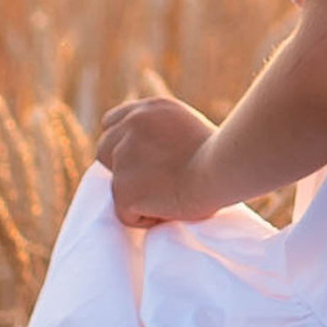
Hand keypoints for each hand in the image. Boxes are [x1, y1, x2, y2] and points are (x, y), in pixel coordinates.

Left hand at [98, 92, 218, 227]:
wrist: (223, 168)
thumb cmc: (219, 154)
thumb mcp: (186, 125)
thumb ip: (158, 131)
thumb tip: (144, 151)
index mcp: (148, 109)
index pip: (111, 123)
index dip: (120, 143)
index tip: (136, 159)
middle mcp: (131, 126)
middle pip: (104, 150)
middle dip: (121, 169)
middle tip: (151, 182)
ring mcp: (124, 156)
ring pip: (117, 186)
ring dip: (139, 196)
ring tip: (173, 195)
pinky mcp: (123, 187)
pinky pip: (125, 213)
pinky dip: (146, 218)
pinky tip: (171, 208)